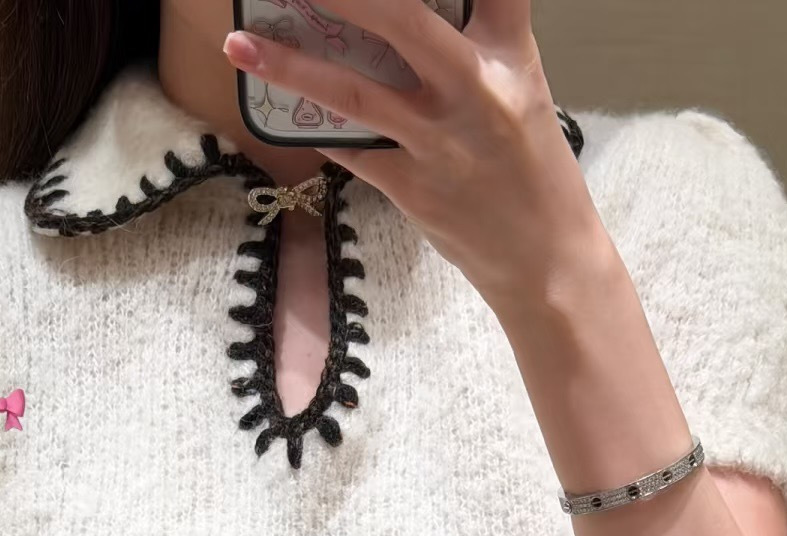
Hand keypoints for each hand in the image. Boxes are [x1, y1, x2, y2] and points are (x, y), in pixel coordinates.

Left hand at [222, 0, 607, 309]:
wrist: (546, 261)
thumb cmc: (533, 170)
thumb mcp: (521, 89)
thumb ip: (477, 41)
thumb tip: (401, 19)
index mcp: (510, 55)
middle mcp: (475, 91)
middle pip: (402, 19)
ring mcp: (439, 144)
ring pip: (355, 93)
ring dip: (291, 66)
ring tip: (240, 44)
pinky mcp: (414, 190)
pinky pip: (352, 151)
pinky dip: (318, 128)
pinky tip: (284, 108)